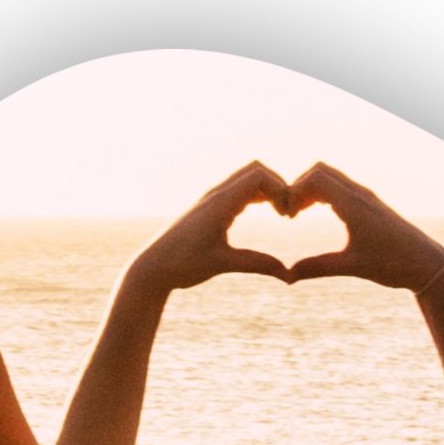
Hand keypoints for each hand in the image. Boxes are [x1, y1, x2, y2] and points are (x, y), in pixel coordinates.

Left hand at [126, 161, 296, 293]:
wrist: (154, 266)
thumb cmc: (183, 264)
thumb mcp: (223, 264)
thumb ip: (257, 264)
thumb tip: (288, 274)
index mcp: (220, 203)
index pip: (258, 176)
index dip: (281, 190)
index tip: (288, 216)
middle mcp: (217, 195)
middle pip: (256, 170)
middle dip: (279, 185)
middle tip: (289, 213)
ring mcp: (214, 199)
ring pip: (249, 178)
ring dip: (270, 189)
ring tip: (283, 214)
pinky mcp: (213, 208)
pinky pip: (241, 190)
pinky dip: (260, 195)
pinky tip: (268, 214)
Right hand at [282, 163, 443, 290]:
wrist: (427, 264)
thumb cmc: (393, 265)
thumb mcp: (353, 267)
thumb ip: (318, 268)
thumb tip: (288, 276)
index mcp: (354, 205)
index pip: (315, 179)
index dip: (294, 192)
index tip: (288, 216)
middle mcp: (359, 195)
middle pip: (320, 171)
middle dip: (299, 186)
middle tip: (290, 212)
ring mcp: (366, 197)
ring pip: (331, 177)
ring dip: (312, 188)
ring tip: (300, 212)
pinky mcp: (370, 204)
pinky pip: (341, 186)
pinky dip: (325, 192)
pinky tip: (319, 211)